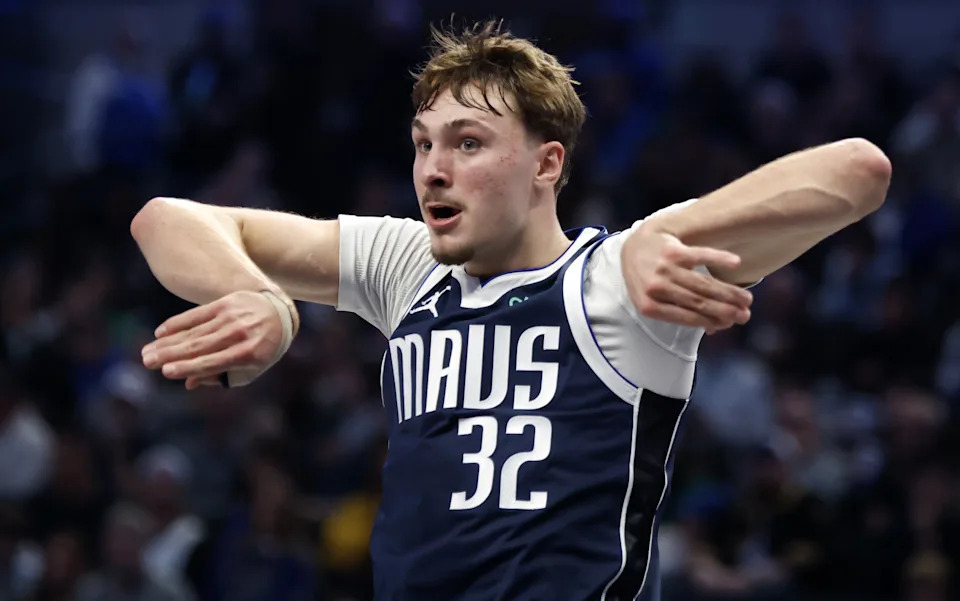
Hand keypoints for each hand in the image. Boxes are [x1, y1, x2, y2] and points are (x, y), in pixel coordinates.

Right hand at [141, 290, 291, 388]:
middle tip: (146, 361)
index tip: (166, 371)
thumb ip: (221, 376)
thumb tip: (189, 383)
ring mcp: (231, 317)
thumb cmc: (262, 347)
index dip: (189, 367)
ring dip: (168, 342)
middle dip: (169, 354)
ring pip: (193, 332)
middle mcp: (238, 334)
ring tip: (147, 351)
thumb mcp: (251, 368)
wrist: (279, 313)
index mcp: (247, 354)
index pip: (212, 362)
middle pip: (198, 346)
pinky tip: (161, 332)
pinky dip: (177, 323)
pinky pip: (196, 315)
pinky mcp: (225, 303)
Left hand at [621, 225, 752, 332]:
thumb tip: (714, 329)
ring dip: (728, 292)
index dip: (713, 320)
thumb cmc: (647, 280)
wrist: (634, 246)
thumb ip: (678, 314)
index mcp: (649, 307)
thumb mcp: (653, 301)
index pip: (688, 317)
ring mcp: (664, 268)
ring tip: (747, 299)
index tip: (732, 323)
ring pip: (703, 283)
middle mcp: (656, 288)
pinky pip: (700, 255)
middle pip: (698, 301)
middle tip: (745, 314)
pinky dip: (719, 258)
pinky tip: (736, 263)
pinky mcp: (672, 249)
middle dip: (726, 310)